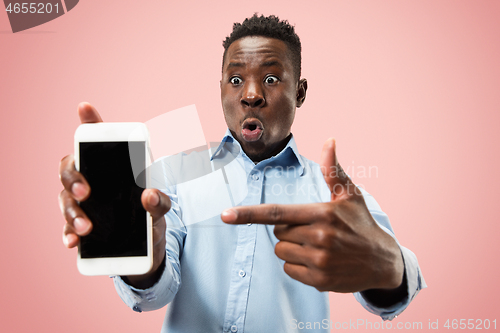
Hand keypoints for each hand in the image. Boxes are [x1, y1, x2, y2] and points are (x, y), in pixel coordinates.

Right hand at [58, 102, 170, 287]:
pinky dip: (68, 236)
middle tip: (87, 192)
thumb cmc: (150, 213)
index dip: (89, 122)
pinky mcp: (80, 228)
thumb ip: (160, 200)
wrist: (149, 245)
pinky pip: (67, 229)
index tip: (85, 107)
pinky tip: (73, 242)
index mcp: (110, 168)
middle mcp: (91, 181)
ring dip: (72, 213)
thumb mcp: (161, 206)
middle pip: (69, 170)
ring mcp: (83, 204)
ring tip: (86, 228)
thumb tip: (149, 195)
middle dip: (74, 179)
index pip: (96, 142)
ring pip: (65, 200)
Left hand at [221, 138, 403, 292]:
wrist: (383, 261)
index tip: (225, 215)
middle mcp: (320, 237)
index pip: (277, 213)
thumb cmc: (362, 223)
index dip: (248, 214)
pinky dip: (298, 266)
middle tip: (313, 229)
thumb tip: (329, 140)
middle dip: (288, 229)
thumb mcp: (350, 195)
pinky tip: (318, 261)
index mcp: (322, 213)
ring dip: (292, 248)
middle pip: (278, 232)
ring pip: (282, 252)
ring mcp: (319, 261)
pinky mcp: (320, 280)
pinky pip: (289, 270)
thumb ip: (333, 170)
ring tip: (317, 246)